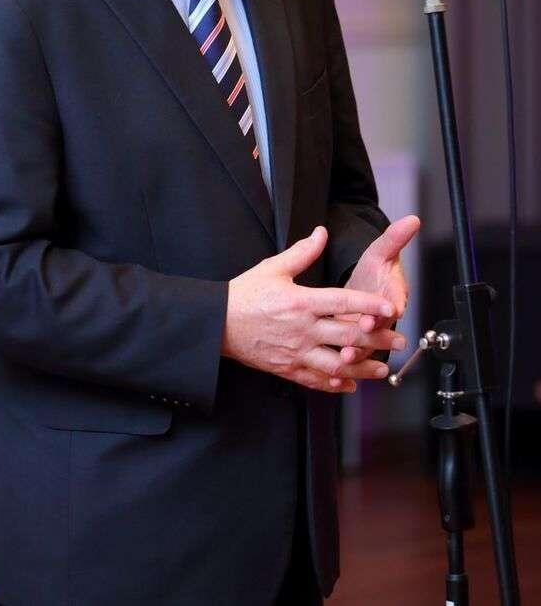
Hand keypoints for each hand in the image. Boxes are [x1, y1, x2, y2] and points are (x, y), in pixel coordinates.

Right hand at [222, 227, 405, 393]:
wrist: (218, 323)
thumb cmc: (245, 294)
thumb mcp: (273, 268)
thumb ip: (302, 252)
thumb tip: (321, 233)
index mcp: (301, 302)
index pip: (343, 303)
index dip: (369, 305)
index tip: (390, 308)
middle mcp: (302, 329)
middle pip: (348, 336)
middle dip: (378, 339)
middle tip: (399, 340)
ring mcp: (296, 352)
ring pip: (337, 364)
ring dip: (364, 367)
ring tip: (382, 369)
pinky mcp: (287, 368)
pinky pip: (316, 380)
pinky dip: (335, 384)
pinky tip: (350, 383)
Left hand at [338, 214, 419, 367]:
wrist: (367, 290)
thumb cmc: (375, 271)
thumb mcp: (381, 252)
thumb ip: (394, 238)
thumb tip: (413, 220)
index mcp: (389, 296)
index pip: (394, 301)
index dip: (392, 305)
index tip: (391, 307)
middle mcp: (381, 319)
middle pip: (380, 329)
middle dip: (372, 334)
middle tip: (361, 332)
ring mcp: (368, 335)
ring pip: (365, 349)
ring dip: (357, 355)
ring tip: (345, 358)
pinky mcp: (356, 347)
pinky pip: (352, 362)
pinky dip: (344, 370)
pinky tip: (335, 377)